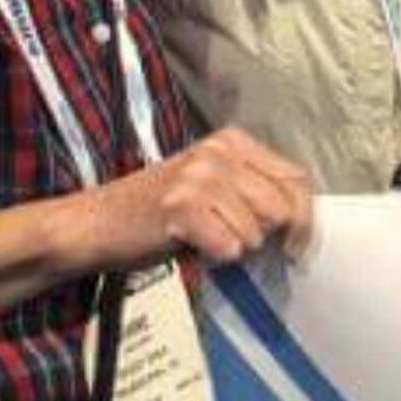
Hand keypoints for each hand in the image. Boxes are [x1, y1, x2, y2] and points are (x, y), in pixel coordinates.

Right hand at [70, 128, 316, 272]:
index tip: (296, 247)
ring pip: (256, 233)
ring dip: (233, 248)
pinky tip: (189, 244)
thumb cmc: (159, 212)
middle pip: (282, 209)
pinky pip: (229, 248)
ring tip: (202, 237)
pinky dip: (213, 258)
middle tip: (231, 241)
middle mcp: (219, 152)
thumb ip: (256, 193)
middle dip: (266, 238)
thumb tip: (302, 222)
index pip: (297, 179)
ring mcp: (199, 177)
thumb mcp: (213, 187)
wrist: (95, 222)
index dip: (304, 219)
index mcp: (233, 142)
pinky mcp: (183, 206)